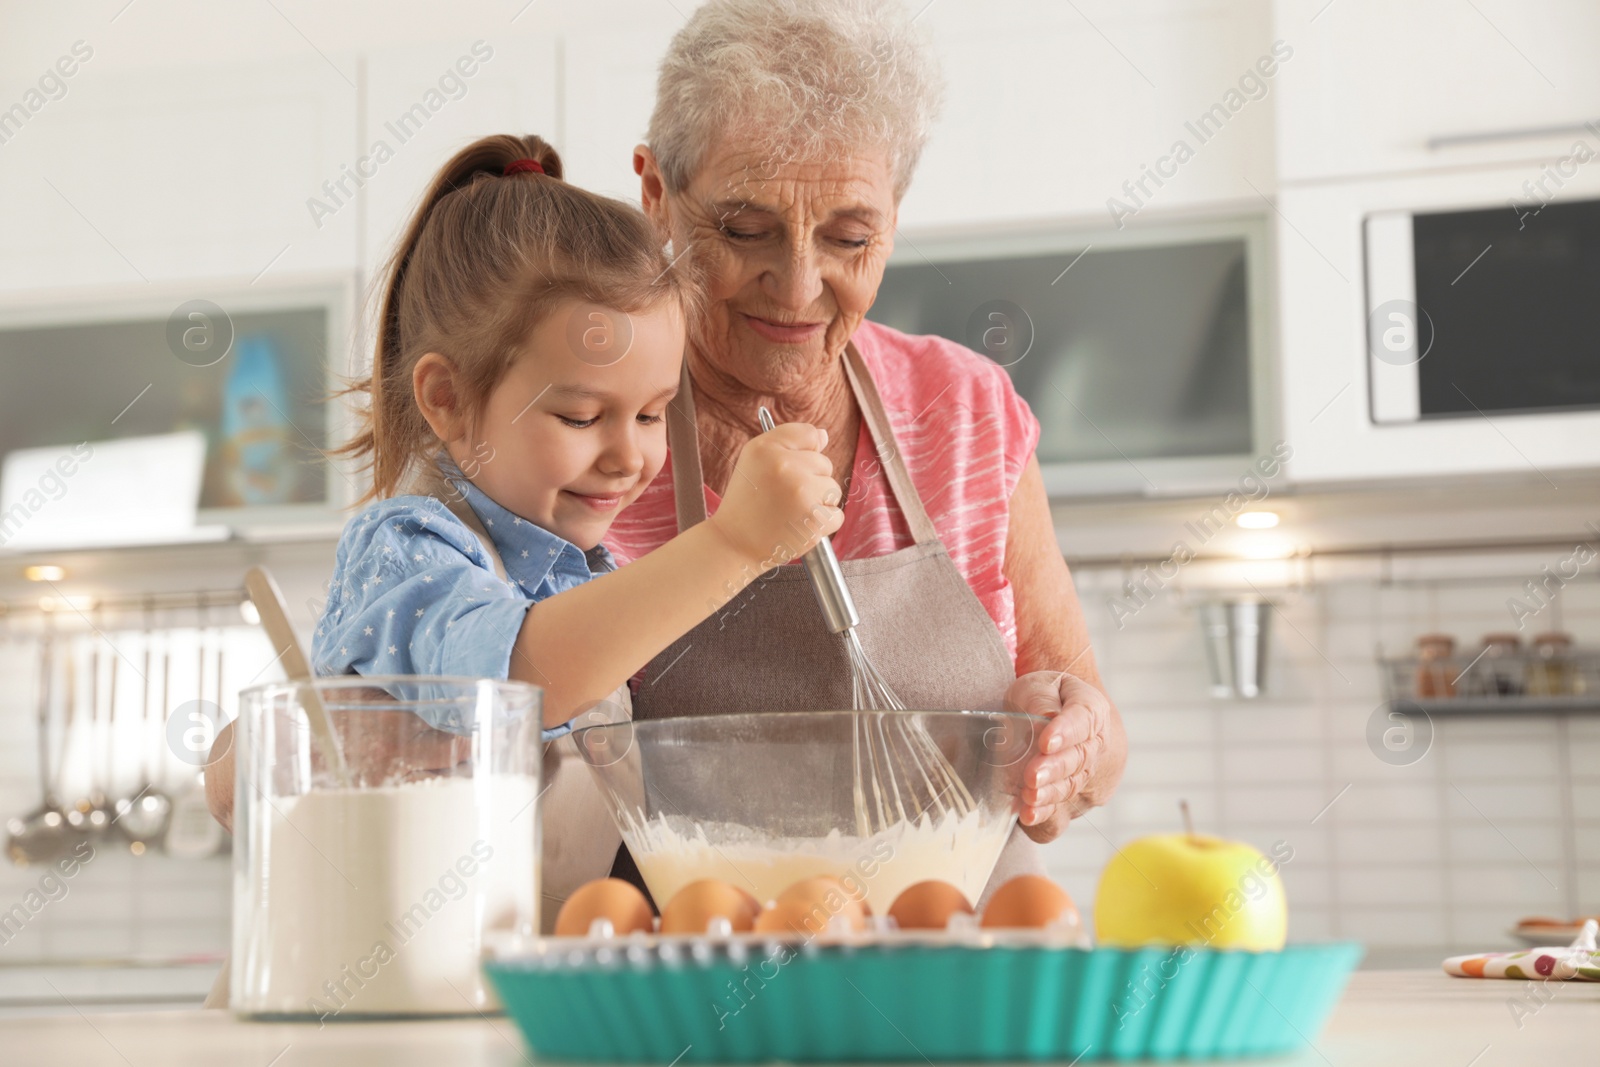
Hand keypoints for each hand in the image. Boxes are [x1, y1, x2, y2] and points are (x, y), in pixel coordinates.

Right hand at [710, 422, 842, 566]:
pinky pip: (836, 515)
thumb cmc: (747, 502)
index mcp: (766, 447)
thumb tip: (823, 435)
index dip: (804, 452)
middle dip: (810, 480)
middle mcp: (784, 465)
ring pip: (833, 489)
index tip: (788, 468)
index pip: (809, 434)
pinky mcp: (814, 518)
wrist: (734, 543)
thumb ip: (788, 442)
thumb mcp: (755, 461)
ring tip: (791, 512)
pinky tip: (799, 526)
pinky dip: (822, 524)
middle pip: (824, 463)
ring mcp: (802, 491)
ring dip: (818, 502)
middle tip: (783, 497)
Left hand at [1004, 670, 1113, 842]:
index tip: (1046, 741)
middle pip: (1080, 759)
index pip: (1084, 718)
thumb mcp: (1038, 686)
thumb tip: (1044, 719)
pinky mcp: (1077, 801)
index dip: (1066, 732)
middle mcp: (1098, 745)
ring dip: (1050, 796)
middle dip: (1055, 770)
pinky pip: (1064, 813)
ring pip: (1072, 787)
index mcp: (1092, 708)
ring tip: (1029, 798)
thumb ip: (1041, 699)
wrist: (1061, 718)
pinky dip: (1045, 817)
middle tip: (1032, 775)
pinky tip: (1029, 816)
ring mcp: (1091, 776)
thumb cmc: (1046, 700)